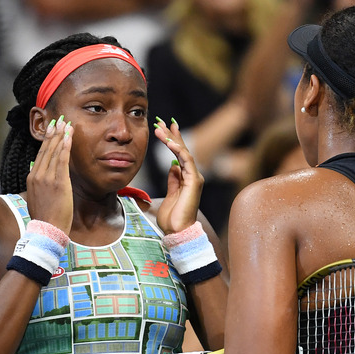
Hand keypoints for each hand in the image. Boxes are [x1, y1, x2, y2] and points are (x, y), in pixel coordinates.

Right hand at [26, 117, 73, 233]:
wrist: (46, 230)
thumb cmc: (45, 218)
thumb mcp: (37, 199)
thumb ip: (38, 186)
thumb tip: (38, 177)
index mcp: (31, 178)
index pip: (40, 155)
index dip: (47, 141)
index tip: (52, 130)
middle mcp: (37, 175)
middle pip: (46, 150)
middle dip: (53, 134)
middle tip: (59, 121)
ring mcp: (46, 178)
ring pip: (53, 152)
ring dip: (60, 136)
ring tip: (66, 125)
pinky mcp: (57, 182)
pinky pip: (61, 160)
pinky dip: (65, 147)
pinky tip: (68, 137)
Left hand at [153, 117, 203, 233]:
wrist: (178, 231)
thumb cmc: (173, 217)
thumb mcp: (170, 194)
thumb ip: (173, 180)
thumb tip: (172, 166)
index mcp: (186, 178)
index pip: (179, 154)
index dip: (172, 140)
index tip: (163, 128)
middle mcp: (192, 175)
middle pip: (182, 150)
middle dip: (172, 134)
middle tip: (161, 121)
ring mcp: (195, 178)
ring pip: (184, 152)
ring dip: (172, 139)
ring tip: (160, 128)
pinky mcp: (194, 181)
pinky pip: (186, 161)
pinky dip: (178, 150)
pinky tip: (169, 142)